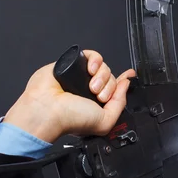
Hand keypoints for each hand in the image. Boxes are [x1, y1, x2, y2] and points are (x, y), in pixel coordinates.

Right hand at [3, 50, 135, 142]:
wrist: (48, 109)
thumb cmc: (70, 119)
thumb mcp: (105, 121)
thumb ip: (119, 105)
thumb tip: (125, 85)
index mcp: (96, 105)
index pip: (115, 90)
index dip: (124, 83)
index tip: (129, 76)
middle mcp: (89, 91)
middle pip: (111, 79)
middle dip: (109, 86)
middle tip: (99, 95)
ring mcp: (81, 77)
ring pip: (104, 67)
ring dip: (102, 75)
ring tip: (91, 86)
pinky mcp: (72, 64)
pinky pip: (92, 56)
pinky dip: (95, 60)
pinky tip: (89, 69)